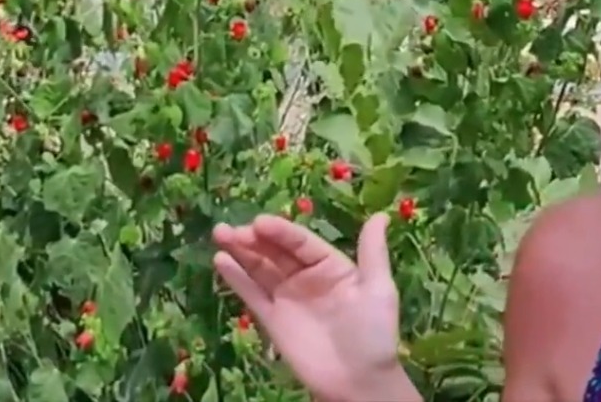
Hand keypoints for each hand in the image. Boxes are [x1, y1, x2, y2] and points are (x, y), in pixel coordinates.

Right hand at [212, 213, 414, 401]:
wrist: (359, 383)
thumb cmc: (374, 334)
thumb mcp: (378, 290)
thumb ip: (373, 253)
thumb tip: (380, 216)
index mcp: (330, 265)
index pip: (301, 242)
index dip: (280, 231)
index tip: (259, 222)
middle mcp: (305, 277)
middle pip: (275, 251)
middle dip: (253, 238)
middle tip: (231, 230)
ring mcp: (287, 298)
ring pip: (259, 268)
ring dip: (240, 251)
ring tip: (220, 234)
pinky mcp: (272, 320)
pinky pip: (252, 295)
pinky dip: (236, 278)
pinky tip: (220, 261)